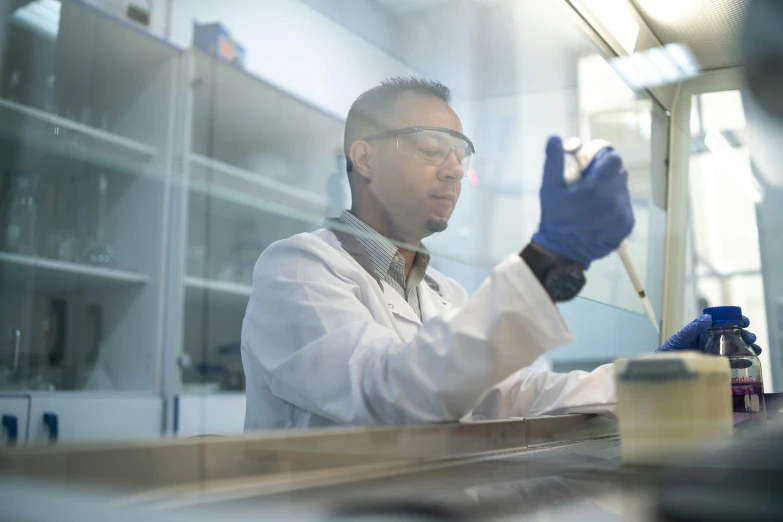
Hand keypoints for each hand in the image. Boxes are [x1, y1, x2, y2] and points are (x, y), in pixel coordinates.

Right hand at [532, 136, 634, 268]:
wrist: (562, 251)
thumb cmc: (555, 218)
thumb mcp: (549, 188)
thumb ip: (553, 161)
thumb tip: (555, 137)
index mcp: (596, 187)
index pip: (613, 159)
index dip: (602, 158)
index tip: (591, 165)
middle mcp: (614, 199)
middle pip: (619, 173)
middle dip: (605, 174)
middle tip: (588, 184)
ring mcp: (622, 213)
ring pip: (622, 189)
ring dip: (610, 190)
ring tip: (592, 202)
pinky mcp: (627, 225)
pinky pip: (625, 206)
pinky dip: (614, 206)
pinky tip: (599, 214)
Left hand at [656, 314, 761, 354]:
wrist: (665, 368)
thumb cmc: (670, 351)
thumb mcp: (681, 338)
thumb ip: (693, 328)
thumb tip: (707, 318)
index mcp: (705, 331)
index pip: (724, 323)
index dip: (737, 320)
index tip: (744, 322)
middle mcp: (712, 341)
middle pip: (734, 335)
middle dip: (746, 334)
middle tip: (750, 338)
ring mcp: (715, 353)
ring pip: (736, 347)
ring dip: (748, 346)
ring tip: (754, 349)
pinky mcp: (715, 364)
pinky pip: (732, 361)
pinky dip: (742, 360)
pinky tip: (748, 361)